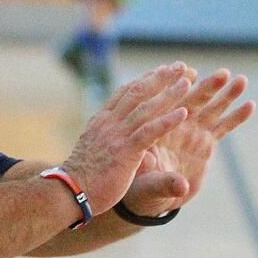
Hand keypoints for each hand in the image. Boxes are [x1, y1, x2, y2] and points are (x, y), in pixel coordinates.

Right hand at [63, 63, 194, 212]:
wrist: (69, 191)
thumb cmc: (82, 175)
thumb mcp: (93, 147)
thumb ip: (105, 136)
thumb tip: (113, 132)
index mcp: (101, 121)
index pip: (125, 92)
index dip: (146, 79)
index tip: (162, 70)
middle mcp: (109, 123)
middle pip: (138, 92)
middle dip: (161, 78)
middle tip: (181, 66)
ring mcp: (117, 136)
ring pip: (146, 108)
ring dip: (169, 93)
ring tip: (188, 82)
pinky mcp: (125, 152)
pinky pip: (149, 132)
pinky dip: (167, 121)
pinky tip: (184, 113)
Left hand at [119, 68, 253, 217]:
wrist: (150, 195)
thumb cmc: (139, 186)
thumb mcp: (147, 185)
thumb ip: (163, 183)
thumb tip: (179, 185)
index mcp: (154, 130)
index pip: (165, 106)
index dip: (176, 90)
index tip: (189, 76)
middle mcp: (173, 126)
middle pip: (191, 101)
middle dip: (206, 87)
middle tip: (222, 74)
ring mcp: (190, 132)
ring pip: (210, 109)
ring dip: (225, 95)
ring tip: (240, 80)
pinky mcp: (204, 143)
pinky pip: (222, 127)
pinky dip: (236, 117)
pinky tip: (250, 105)